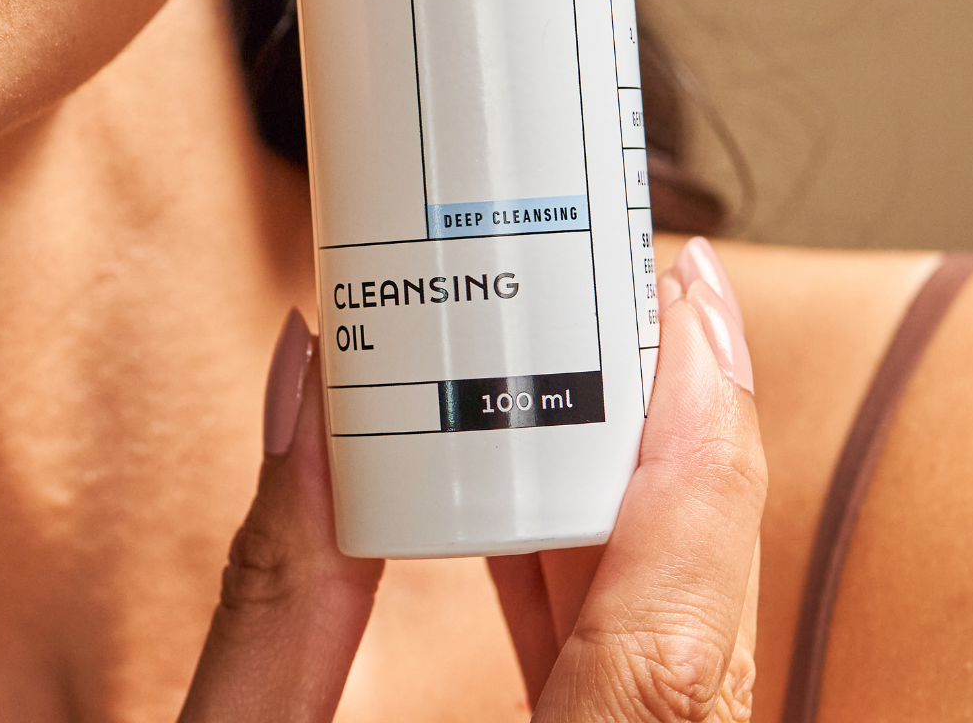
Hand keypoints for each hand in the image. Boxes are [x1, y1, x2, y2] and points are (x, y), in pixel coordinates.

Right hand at [180, 237, 763, 720]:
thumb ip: (275, 588)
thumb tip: (308, 371)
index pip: (666, 656)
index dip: (696, 465)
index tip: (690, 302)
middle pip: (690, 634)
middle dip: (664, 446)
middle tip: (630, 290)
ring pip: (679, 662)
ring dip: (630, 512)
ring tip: (587, 366)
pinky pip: (640, 694)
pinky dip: (602, 591)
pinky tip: (545, 507)